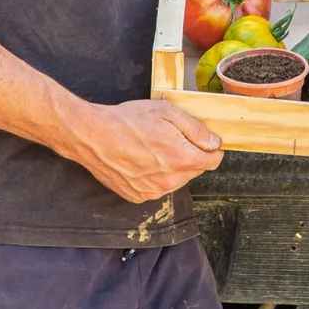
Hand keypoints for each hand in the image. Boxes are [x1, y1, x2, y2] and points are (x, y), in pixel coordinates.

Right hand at [73, 100, 223, 203]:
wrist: (93, 136)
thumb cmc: (127, 121)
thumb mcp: (167, 113)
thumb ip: (195, 129)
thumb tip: (214, 143)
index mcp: (181, 159)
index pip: (213, 161)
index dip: (211, 148)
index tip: (203, 140)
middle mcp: (169, 181)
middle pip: (195, 170)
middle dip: (190, 155)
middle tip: (170, 138)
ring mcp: (153, 191)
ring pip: (177, 180)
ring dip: (173, 167)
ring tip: (153, 148)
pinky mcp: (138, 196)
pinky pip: (158, 187)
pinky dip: (155, 176)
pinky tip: (142, 160)